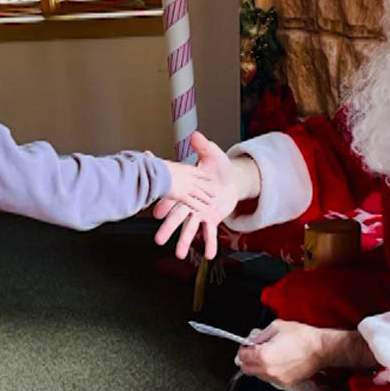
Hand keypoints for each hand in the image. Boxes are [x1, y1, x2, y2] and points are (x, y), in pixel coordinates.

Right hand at [154, 132, 243, 259]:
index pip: (173, 198)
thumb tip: (196, 135)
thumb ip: (204, 146)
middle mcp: (190, 203)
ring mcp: (200, 213)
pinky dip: (209, 244)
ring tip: (179, 255)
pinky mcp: (211, 219)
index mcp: (187, 188)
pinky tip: (208, 255)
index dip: (165, 205)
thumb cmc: (219, 167)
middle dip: (168, 229)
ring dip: (185, 242)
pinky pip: (210, 233)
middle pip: (177, 217)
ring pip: (190, 229)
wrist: (231, 180)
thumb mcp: (213, 155)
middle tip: (159, 240)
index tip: (158, 214)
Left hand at [236, 320, 329, 387]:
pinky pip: (271, 379)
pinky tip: (279, 362)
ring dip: (259, 366)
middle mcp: (268, 370)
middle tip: (254, 351)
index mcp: (263, 356)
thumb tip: (253, 341)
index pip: (242, 356)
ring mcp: (277, 379)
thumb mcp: (276, 327)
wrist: (321, 349)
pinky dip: (270, 372)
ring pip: (258, 375)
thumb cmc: (302, 337)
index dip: (244, 349)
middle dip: (248, 360)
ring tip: (270, 355)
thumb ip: (261, 335)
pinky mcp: (286, 383)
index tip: (247, 346)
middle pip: (246, 369)